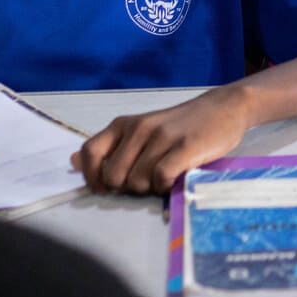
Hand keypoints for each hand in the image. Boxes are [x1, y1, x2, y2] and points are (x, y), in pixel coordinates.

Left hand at [72, 89, 252, 194]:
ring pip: (137, 182)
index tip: (107, 187)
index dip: (93, 177)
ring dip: (149, 188)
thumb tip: (72, 161)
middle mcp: (139, 128)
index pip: (89, 153)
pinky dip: (166, 187)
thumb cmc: (180, 125)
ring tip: (165, 176)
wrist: (224, 107)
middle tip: (145, 180)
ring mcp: (162, 137)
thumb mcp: (140, 130)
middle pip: (113, 177)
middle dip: (126, 188)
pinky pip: (161, 178)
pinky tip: (175, 178)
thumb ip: (109, 147)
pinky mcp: (185, 147)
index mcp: (124, 124)